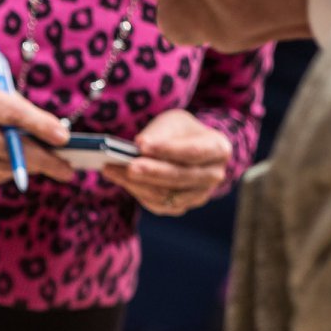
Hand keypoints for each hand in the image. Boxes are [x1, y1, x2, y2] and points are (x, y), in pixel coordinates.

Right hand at [0, 75, 72, 187]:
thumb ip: (18, 109)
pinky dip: (4, 174)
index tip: (64, 138)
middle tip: (65, 169)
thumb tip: (55, 135)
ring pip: (1, 166)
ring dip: (25, 167)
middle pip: (10, 147)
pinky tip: (10, 166)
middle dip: (42, 159)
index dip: (40, 126)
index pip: (12, 113)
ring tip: (39, 164)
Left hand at [101, 109, 230, 214]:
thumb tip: (140, 146)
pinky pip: (157, 204)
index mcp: (218, 149)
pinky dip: (136, 191)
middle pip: (179, 176)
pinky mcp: (181, 207)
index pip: (193, 152)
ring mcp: (198, 195)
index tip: (141, 145)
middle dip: (151, 171)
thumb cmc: (179, 132)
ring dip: (136, 183)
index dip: (167, 150)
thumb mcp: (172, 122)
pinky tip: (119, 179)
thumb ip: (159, 132)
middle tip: (127, 165)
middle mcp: (213, 176)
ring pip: (166, 194)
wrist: (185, 149)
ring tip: (111, 169)